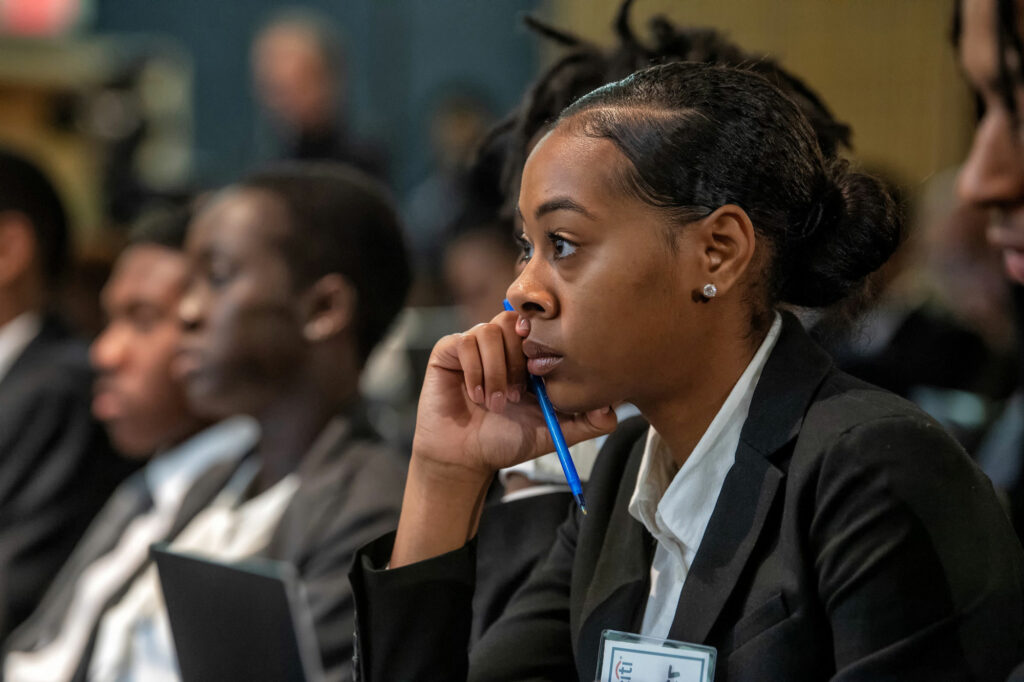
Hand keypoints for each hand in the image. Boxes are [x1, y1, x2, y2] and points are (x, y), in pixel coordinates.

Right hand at [391, 311, 616, 566]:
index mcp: (526, 356)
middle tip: (517, 395)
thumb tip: (614, 409)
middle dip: (519, 360)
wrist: (464, 457)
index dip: (543, 339)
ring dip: (497, 370)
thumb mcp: (553, 432)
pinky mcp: (448, 350)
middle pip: (517, 322)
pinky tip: (475, 396)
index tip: (542, 368)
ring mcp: (474, 345)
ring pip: (491, 330)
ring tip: (496, 402)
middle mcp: (501, 344)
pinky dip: (475, 371)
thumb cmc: (505, 441)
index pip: (540, 326)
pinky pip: (466, 341)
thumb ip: (585, 422)